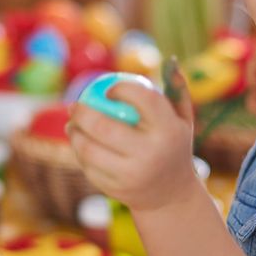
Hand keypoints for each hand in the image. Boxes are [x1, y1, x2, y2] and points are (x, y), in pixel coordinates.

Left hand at [67, 72, 197, 211]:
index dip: (121, 89)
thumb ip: (177, 89)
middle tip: (74, 105)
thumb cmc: (173, 146)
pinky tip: (79, 143)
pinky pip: (89, 167)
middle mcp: (150, 153)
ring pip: (89, 149)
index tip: (109, 89)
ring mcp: (131, 174)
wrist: (171, 195)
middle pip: (104, 127)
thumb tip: (170, 59)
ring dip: (74, 134)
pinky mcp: (116, 190)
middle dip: (82, 112)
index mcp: (168, 131)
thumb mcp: (183, 119)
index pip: (142, 99)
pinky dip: (80, 153)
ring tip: (71, 124)